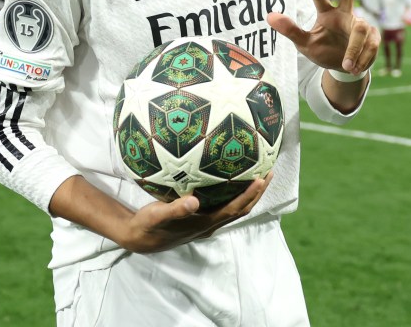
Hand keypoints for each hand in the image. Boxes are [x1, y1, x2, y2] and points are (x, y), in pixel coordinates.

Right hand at [120, 172, 272, 252]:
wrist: (140, 238)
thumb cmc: (149, 225)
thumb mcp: (158, 215)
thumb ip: (175, 209)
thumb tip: (194, 201)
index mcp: (204, 223)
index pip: (234, 209)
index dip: (249, 195)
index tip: (261, 178)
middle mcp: (210, 224)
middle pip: (241, 209)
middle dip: (257, 193)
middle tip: (269, 171)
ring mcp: (206, 222)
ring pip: (235, 208)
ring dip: (249, 194)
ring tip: (259, 174)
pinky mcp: (201, 218)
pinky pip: (225, 205)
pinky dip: (235, 194)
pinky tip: (233, 180)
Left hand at [267, 0, 379, 75]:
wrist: (345, 70)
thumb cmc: (324, 52)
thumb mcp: (305, 44)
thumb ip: (290, 30)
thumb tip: (269, 16)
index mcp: (327, 14)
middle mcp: (344, 14)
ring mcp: (361, 24)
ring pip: (361, 31)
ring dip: (354, 49)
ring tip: (347, 65)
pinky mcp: (373, 36)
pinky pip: (370, 46)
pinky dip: (362, 59)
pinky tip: (355, 67)